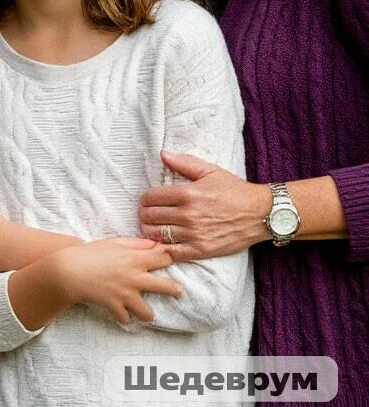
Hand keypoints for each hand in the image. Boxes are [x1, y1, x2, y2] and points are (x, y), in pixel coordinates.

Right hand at [51, 238, 181, 324]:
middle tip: (178, 292)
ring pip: (148, 313)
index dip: (169, 258)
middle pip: (166, 287)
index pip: (163, 258)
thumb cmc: (90, 253)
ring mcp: (126, 295)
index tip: (169, 261)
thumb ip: (135, 244)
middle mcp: (135, 278)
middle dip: (175, 290)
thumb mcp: (113, 242)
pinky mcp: (115, 307)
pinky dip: (123, 316)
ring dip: (146, 313)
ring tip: (145, 312)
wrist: (69, 270)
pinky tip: (120, 312)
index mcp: (135, 259)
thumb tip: (154, 244)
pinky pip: (126, 319)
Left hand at [138, 151, 270, 260]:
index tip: (146, 200)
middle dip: (144, 214)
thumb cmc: (234, 190)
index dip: (145, 199)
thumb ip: (184, 163)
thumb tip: (163, 154)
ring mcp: (194, 234)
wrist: (261, 214)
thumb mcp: (210, 171)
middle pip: (150, 216)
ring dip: (149, 230)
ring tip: (152, 227)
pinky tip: (162, 243)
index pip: (150, 197)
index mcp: (187, 193)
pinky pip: (172, 252)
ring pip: (157, 234)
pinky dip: (162, 248)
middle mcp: (188, 214)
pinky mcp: (201, 250)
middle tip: (147, 214)